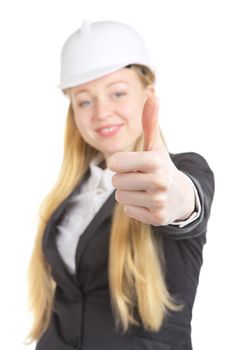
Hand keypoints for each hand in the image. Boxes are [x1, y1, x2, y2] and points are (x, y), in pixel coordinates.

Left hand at [107, 96, 194, 225]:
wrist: (181, 195)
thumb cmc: (161, 167)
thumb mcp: (156, 146)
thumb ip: (150, 123)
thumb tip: (152, 95)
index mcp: (155, 161)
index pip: (115, 163)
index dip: (118, 163)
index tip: (129, 164)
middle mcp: (159, 182)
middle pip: (116, 181)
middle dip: (123, 178)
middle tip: (140, 178)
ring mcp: (159, 201)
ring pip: (120, 196)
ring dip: (128, 192)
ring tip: (144, 190)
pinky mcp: (157, 218)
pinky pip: (128, 210)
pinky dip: (134, 206)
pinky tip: (147, 201)